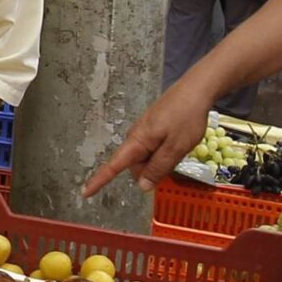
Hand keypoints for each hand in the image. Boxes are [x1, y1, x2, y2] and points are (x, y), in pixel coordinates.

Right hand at [83, 79, 213, 197]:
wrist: (196, 88)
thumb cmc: (186, 117)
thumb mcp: (176, 147)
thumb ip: (158, 168)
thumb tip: (142, 186)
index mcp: (137, 141)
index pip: (114, 165)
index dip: (99, 181)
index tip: (85, 193)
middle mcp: (136, 136)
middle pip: (135, 166)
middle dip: (151, 171)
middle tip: (175, 158)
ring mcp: (144, 130)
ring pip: (146, 157)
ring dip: (160, 160)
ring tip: (179, 146)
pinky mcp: (153, 126)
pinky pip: (153, 148)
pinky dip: (163, 151)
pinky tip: (178, 140)